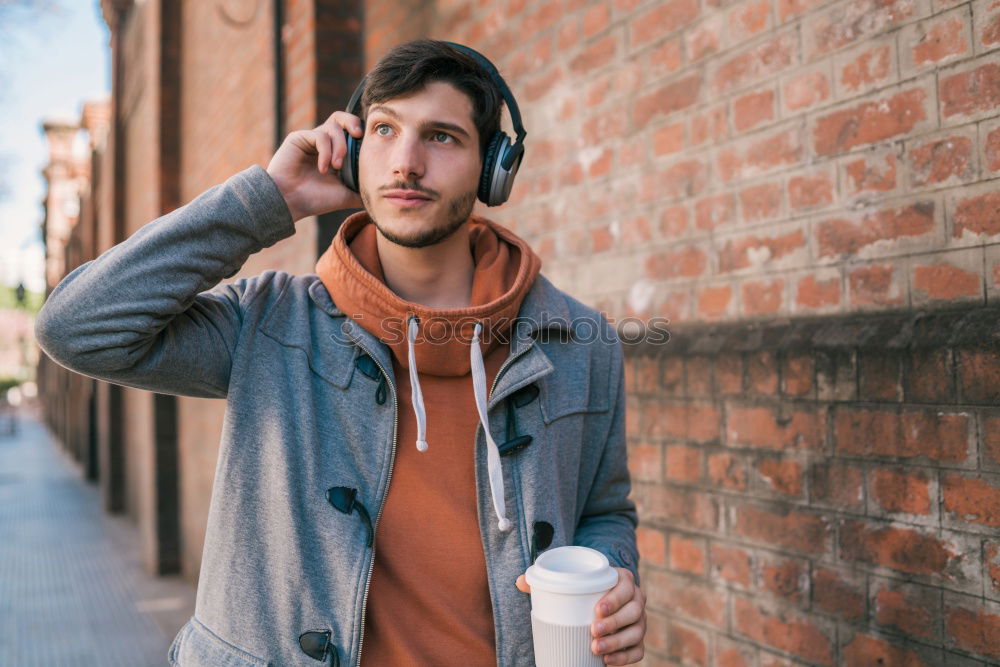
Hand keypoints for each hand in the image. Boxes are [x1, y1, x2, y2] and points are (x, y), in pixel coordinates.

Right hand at [266, 111, 363, 221]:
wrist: (291, 204)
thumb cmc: (316, 199)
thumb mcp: (346, 195)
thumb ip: (363, 190)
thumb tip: (385, 195)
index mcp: (335, 152)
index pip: (351, 132)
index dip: (362, 132)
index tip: (372, 143)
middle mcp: (323, 142)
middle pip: (341, 118)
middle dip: (353, 122)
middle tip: (359, 135)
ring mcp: (311, 139)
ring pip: (333, 126)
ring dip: (339, 146)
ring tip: (336, 167)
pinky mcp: (299, 138)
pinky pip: (320, 135)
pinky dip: (326, 151)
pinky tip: (323, 168)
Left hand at [515, 567, 645, 664]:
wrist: (600, 601)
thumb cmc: (583, 589)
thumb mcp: (570, 580)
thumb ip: (547, 579)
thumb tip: (519, 581)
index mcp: (623, 580)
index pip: (625, 587)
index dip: (615, 599)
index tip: (597, 609)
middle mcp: (636, 599)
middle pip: (633, 612)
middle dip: (615, 623)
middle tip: (593, 631)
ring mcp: (639, 621)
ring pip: (636, 633)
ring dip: (618, 642)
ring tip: (596, 649)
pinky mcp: (637, 639)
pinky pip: (638, 651)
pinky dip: (624, 657)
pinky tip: (607, 661)